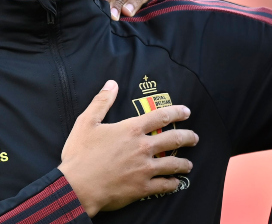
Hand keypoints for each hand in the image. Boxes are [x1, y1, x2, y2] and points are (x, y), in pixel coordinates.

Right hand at [58, 80, 197, 216]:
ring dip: (184, 163)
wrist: (77, 186)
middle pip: (174, 139)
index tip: (187, 112)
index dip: (177, 112)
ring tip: (189, 164)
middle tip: (195, 138)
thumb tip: (112, 84)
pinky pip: (164, 185)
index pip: (161, 117)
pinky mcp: (142, 188)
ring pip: (173, 164)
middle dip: (188, 138)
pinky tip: (176, 183)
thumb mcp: (86, 122)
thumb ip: (101, 102)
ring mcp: (145, 169)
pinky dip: (173, 184)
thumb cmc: (80, 154)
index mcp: (131, 130)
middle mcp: (143, 148)